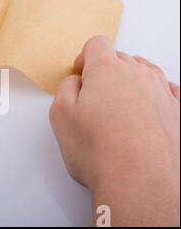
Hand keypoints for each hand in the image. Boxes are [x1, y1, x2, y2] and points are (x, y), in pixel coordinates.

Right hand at [50, 36, 179, 225]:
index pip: (96, 45)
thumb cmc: (101, 152)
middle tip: (94, 95)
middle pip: (121, 58)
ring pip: (146, 73)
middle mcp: (139, 76)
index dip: (85, 56)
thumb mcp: (60, 115)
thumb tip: (75, 82)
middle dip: (106, 71)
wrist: (141, 183)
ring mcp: (163, 93)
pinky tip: (147, 109)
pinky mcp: (179, 113)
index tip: (81, 71)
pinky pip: (169, 92)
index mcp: (107, 71)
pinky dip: (157, 95)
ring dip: (131, 82)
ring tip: (119, 107)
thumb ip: (65, 88)